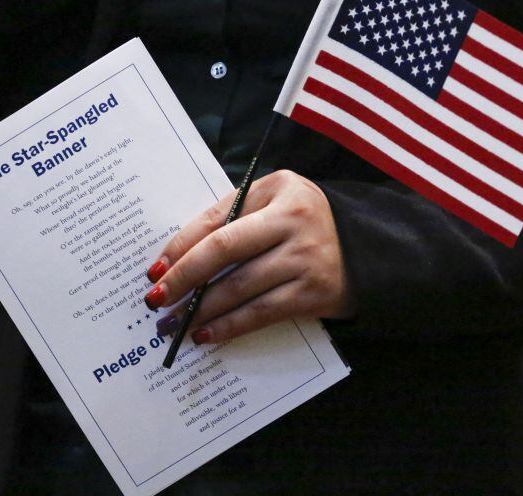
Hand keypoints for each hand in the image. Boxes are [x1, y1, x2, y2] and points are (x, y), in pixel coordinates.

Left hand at [143, 170, 354, 344]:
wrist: (367, 250)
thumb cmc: (307, 224)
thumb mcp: (276, 201)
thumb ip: (236, 215)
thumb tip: (180, 254)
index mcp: (279, 188)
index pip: (218, 218)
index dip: (181, 245)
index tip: (155, 268)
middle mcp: (292, 220)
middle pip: (224, 249)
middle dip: (184, 276)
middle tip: (156, 298)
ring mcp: (305, 258)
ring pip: (239, 286)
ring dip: (200, 308)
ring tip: (173, 323)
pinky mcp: (313, 293)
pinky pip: (261, 313)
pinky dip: (229, 326)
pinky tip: (205, 334)